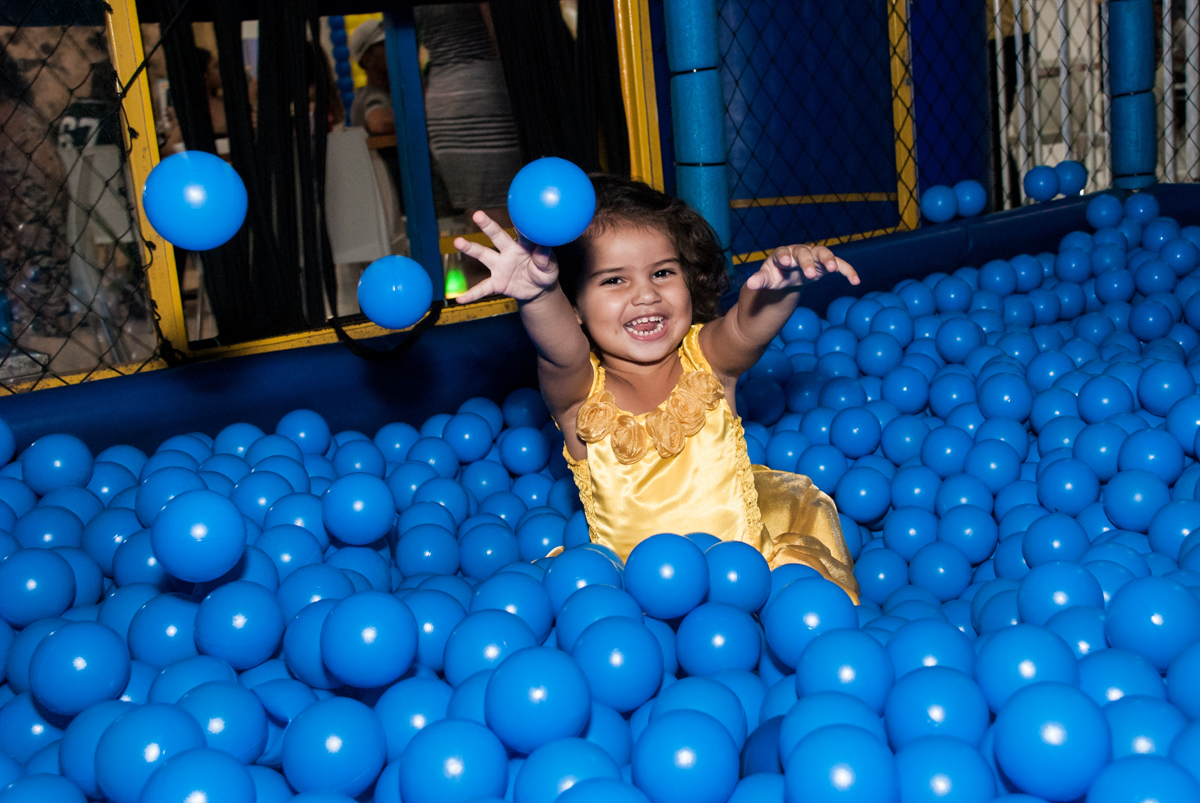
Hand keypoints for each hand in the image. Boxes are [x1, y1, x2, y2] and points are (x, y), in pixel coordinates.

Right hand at [452, 211, 558, 303]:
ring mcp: (500, 266)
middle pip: (497, 236)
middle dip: (487, 226)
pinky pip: (482, 288)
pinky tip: (460, 299)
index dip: (518, 224)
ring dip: (471, 248)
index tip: (515, 214)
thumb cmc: (544, 273)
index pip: (521, 232)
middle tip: (478, 214)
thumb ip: (546, 259)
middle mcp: (508, 252)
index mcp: (523, 246)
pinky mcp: (496, 282)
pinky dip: (471, 294)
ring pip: (483, 255)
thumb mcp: (550, 268)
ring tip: (458, 242)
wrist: (538, 290)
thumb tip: (544, 248)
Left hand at [744, 244, 859, 290]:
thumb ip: (759, 281)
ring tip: (831, 269)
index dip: (784, 256)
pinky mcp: (826, 263)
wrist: (789, 274)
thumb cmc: (775, 275)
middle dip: (807, 261)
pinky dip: (847, 270)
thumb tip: (750, 284)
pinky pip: (839, 264)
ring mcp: (813, 256)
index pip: (782, 253)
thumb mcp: (767, 279)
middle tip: (810, 274)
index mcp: (781, 255)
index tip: (785, 262)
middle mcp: (798, 252)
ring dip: (828, 259)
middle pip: (803, 252)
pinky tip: (856, 280)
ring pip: (822, 253)